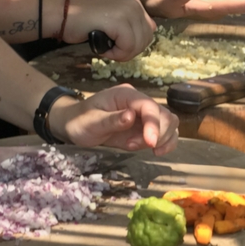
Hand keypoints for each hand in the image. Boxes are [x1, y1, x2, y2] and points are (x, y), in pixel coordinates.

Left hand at [49, 84, 177, 155]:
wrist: (75, 126)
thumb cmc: (81, 120)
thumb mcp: (92, 121)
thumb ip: (112, 119)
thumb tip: (131, 116)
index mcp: (125, 94)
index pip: (149, 106)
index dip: (154, 124)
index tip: (150, 143)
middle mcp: (138, 102)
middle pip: (164, 115)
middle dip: (157, 134)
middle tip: (135, 145)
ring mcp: (143, 115)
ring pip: (169, 124)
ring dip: (162, 139)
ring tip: (138, 146)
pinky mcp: (144, 128)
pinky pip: (165, 134)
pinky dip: (165, 143)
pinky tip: (153, 151)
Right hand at [61, 0, 155, 61]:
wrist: (62, 16)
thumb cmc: (84, 22)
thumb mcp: (114, 21)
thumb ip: (130, 26)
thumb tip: (145, 38)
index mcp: (135, 4)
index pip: (149, 32)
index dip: (134, 45)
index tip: (116, 44)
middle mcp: (134, 5)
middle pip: (146, 40)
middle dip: (129, 51)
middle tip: (110, 49)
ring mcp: (127, 11)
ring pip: (137, 45)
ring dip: (121, 53)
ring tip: (105, 47)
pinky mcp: (118, 21)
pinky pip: (127, 47)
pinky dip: (115, 54)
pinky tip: (102, 48)